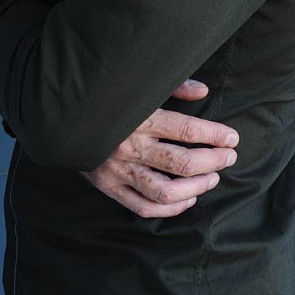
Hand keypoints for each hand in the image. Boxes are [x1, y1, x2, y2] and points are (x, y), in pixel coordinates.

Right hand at [80, 79, 238, 217]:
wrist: (62, 118)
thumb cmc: (108, 99)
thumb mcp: (138, 86)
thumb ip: (172, 87)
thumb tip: (203, 91)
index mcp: (139, 117)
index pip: (186, 129)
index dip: (214, 134)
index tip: (232, 137)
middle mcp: (130, 145)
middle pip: (181, 162)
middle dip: (213, 160)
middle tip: (230, 157)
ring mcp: (119, 170)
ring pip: (165, 190)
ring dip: (196, 187)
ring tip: (213, 178)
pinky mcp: (109, 186)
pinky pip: (144, 207)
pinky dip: (170, 208)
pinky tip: (188, 199)